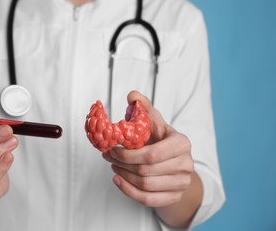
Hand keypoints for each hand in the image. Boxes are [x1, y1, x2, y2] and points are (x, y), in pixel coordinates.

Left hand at [103, 91, 200, 226]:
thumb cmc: (161, 139)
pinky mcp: (174, 196)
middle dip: (121, 164)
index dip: (128, 154)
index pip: (151, 155)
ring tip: (113, 165)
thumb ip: (144, 108)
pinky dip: (128, 191)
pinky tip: (117, 180)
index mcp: (182, 143)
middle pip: (145, 171)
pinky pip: (148, 199)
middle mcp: (186, 165)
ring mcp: (182, 183)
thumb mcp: (154, 122)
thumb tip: (132, 95)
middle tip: (108, 157)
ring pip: (145, 185)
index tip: (112, 149)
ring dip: (123, 176)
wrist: (176, 161)